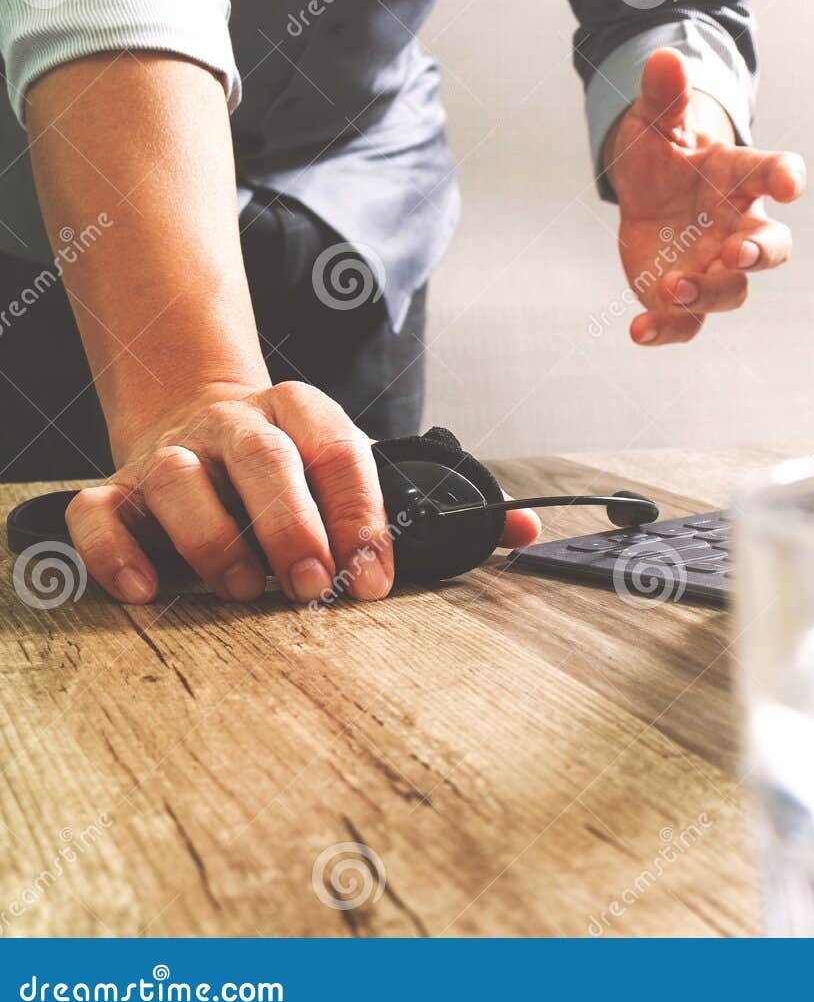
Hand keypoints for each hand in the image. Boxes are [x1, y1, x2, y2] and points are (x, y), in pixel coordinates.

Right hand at [65, 380, 540, 604]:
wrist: (196, 411)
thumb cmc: (296, 465)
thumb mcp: (361, 470)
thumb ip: (438, 504)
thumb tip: (523, 534)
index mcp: (307, 415)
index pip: (343, 452)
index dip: (363, 515)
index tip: (378, 576)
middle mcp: (239, 426)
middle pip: (264, 457)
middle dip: (292, 522)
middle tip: (313, 584)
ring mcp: (176, 453)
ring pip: (182, 478)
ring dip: (214, 536)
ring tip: (241, 588)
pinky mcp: (121, 487)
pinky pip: (101, 509)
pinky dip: (117, 549)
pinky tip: (147, 590)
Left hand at [605, 48, 806, 344]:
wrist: (652, 194)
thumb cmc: (666, 154)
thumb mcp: (656, 121)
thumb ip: (664, 96)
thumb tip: (665, 59)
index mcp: (741, 178)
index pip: (776, 173)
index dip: (787, 177)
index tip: (790, 184)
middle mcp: (738, 228)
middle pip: (771, 247)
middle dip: (759, 254)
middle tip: (736, 254)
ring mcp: (716, 267)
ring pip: (734, 292)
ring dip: (710, 292)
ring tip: (676, 287)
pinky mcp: (687, 294)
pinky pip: (687, 322)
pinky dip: (667, 329)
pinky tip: (638, 330)